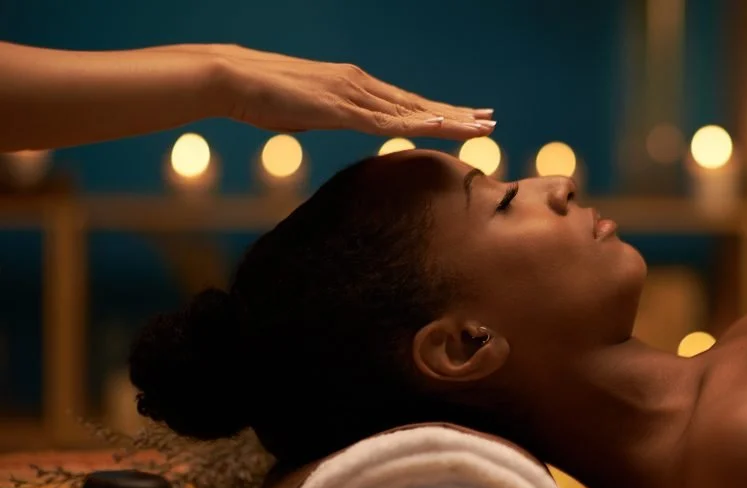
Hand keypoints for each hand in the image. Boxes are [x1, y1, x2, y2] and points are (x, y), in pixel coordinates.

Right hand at [200, 45, 494, 138]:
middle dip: (457, 115)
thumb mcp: (306, 114)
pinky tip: (436, 125)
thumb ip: (330, 118)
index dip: (440, 113)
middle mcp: (361, 86)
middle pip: (419, 104)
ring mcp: (352, 94)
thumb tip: (338, 125)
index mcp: (356, 88)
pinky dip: (412, 122)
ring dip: (447, 120)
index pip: (407, 104)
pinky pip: (382, 119)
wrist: (232, 78)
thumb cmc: (263, 97)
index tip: (468, 119)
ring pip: (410, 111)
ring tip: (479, 127)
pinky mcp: (337, 106)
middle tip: (491, 122)